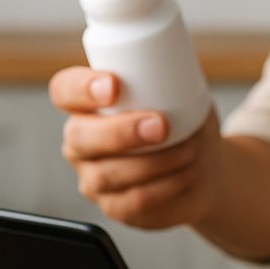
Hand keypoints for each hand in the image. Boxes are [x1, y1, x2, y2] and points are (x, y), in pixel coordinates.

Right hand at [49, 66, 222, 229]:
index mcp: (86, 105)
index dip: (81, 88)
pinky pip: (132, 202)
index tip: (114, 84)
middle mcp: (81, 142)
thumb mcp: (182, 92)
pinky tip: (185, 174)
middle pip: (79, 137)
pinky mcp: (114, 207)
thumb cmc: (186, 123)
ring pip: (108, 174)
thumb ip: (174, 76)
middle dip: (121, 131)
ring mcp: (93, 178)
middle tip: (161, 125)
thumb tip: (179, 61)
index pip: (64, 91)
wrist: (204, 168)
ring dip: (154, 162)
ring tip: (190, 150)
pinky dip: (164, 187)